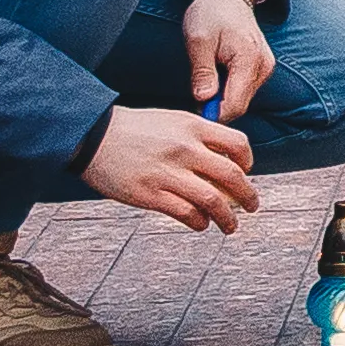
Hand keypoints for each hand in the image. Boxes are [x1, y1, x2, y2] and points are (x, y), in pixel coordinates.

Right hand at [83, 99, 262, 229]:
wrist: (92, 136)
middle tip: (252, 206)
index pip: (237, 144)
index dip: (248, 162)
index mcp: (192, 126)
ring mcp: (167, 173)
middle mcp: (184, 149)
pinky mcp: (150, 194)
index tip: (246, 172)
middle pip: (232, 176)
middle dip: (248, 195)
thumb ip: (197, 135)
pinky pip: (186, 214)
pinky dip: (200, 223)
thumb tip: (222, 158)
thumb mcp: (171, 119)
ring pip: (213, 201)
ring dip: (227, 218)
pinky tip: (201, 224)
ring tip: (230, 226)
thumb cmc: (132, 129)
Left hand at [184, 0, 277, 114]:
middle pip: (239, 105)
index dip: (213, 114)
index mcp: (248, 59)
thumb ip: (202, 72)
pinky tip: (216, 75)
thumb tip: (203, 99)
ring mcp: (265, 68)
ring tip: (206, 77)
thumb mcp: (198, 40)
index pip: (234, 104)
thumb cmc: (211, 13)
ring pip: (241, 99)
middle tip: (195, 93)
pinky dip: (228, 89)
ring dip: (221, 98)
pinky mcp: (262, 68)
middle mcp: (263, 67)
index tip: (194, 109)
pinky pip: (244, 90)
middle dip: (216, 107)